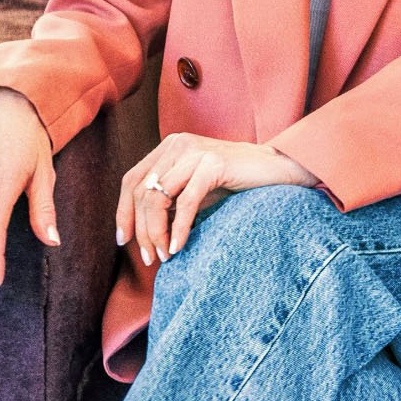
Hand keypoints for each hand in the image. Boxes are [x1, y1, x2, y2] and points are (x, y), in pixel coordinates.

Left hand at [117, 134, 319, 265]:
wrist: (277, 170)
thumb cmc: (235, 183)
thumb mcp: (194, 190)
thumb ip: (169, 200)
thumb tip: (140, 232)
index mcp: (169, 146)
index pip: (132, 180)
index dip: (123, 212)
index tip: (124, 241)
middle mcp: (178, 143)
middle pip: (140, 191)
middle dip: (140, 229)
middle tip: (149, 257)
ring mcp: (195, 151)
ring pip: (158, 198)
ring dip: (156, 233)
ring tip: (165, 255)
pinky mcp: (213, 163)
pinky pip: (185, 202)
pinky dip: (178, 229)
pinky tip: (179, 247)